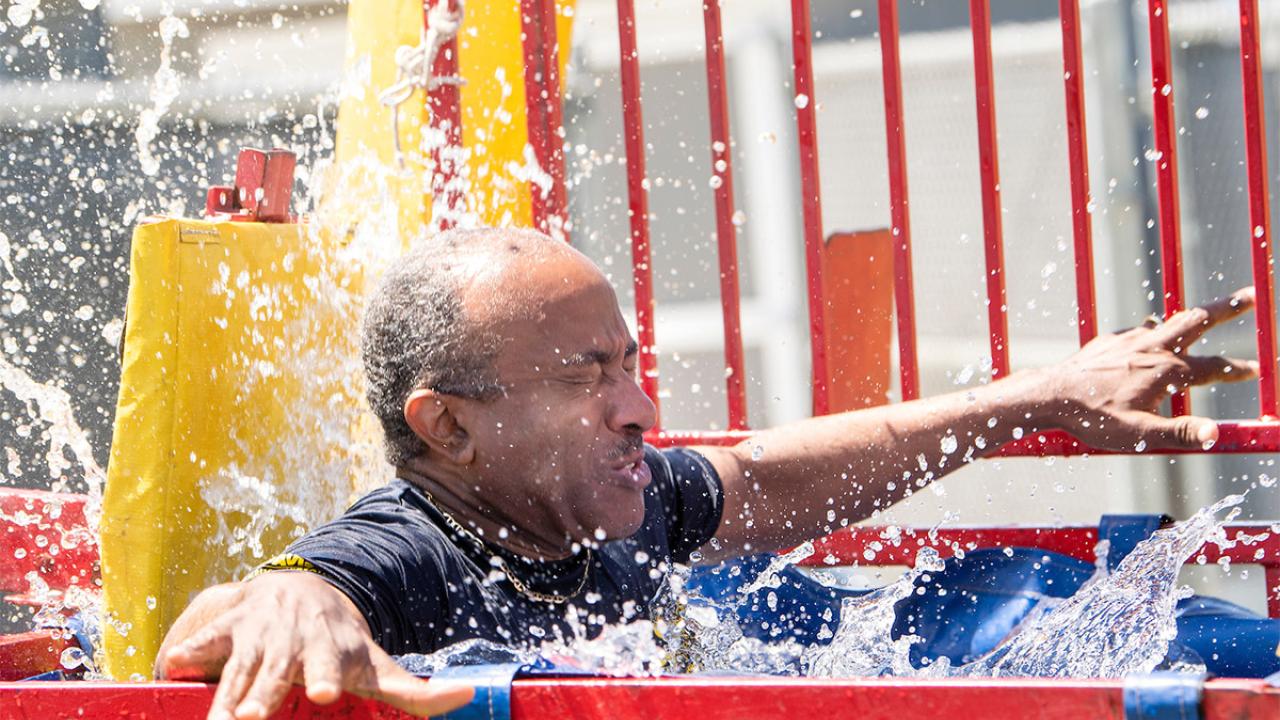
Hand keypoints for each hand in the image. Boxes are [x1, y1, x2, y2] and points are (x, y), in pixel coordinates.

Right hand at [155, 572, 473, 719]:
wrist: (303, 589)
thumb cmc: (341, 642)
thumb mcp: (377, 663)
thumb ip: (418, 691)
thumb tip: (472, 693)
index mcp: (331, 650)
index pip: (330, 666)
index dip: (327, 676)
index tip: (325, 692)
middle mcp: (292, 641)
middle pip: (275, 671)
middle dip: (263, 691)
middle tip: (254, 717)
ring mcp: (257, 633)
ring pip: (236, 667)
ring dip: (224, 690)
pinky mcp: (224, 627)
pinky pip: (202, 643)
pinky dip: (187, 653)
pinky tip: (170, 667)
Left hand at [1040, 286, 1258, 450]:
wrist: (1050, 395)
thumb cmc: (1093, 419)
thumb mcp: (1139, 435)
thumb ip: (1179, 434)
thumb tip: (1215, 434)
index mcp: (1167, 371)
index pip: (1213, 368)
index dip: (1238, 369)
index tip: (1256, 369)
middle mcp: (1152, 348)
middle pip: (1198, 320)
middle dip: (1228, 308)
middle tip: (1250, 296)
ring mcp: (1129, 340)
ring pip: (1169, 321)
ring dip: (1191, 316)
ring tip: (1205, 313)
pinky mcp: (1109, 341)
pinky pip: (1139, 330)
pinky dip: (1154, 329)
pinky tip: (1151, 333)